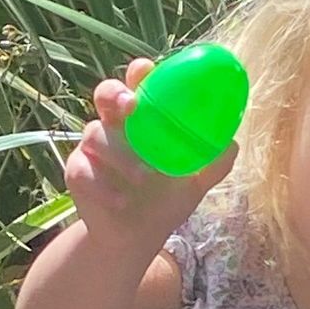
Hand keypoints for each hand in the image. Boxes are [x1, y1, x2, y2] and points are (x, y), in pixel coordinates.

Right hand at [63, 57, 236, 240]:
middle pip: (105, 94)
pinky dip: (102, 185)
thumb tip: (232, 145)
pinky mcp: (77, 174)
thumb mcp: (195, 183)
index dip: (139, 73)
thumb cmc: (165, 200)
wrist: (137, 238)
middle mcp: (115, 126)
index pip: (138, 84)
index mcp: (142, 119)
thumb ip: (214, 164)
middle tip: (130, 106)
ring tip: (141, 177)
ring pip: (94, 134)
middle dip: (114, 94)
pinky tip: (120, 200)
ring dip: (118, 154)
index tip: (146, 70)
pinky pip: (82, 171)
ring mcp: (93, 149)